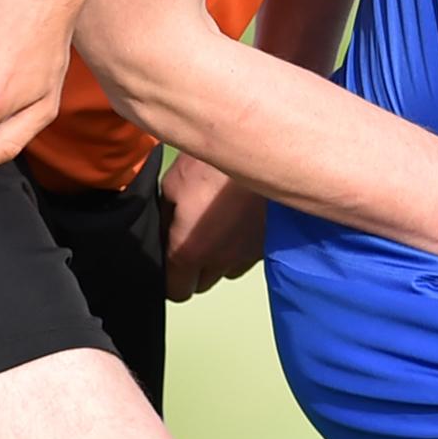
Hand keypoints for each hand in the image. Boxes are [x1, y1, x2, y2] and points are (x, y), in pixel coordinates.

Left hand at [160, 154, 267, 300]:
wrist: (259, 147)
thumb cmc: (213, 163)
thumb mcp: (173, 184)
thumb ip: (166, 215)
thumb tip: (167, 228)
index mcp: (190, 251)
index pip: (176, 291)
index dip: (170, 277)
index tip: (170, 259)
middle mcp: (222, 260)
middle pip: (202, 284)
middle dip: (194, 268)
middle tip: (193, 236)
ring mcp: (250, 253)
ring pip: (228, 270)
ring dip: (221, 257)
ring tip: (220, 225)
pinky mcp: (271, 241)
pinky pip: (251, 254)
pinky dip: (244, 244)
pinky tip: (241, 217)